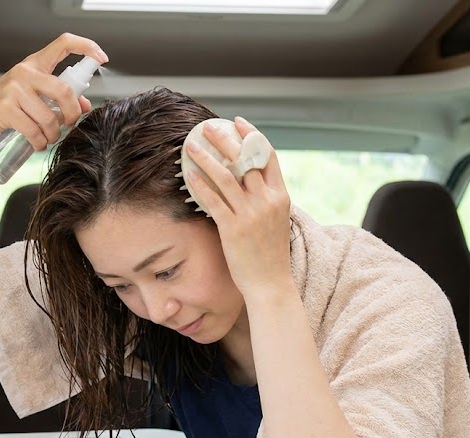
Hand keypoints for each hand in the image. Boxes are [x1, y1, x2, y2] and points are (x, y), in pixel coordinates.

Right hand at [0, 33, 107, 150]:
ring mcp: (14, 89)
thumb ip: (58, 99)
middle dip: (72, 113)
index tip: (101, 57)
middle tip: (70, 125)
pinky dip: (40, 142)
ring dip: (53, 135)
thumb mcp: (33, 98)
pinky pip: (34, 130)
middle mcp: (25, 72)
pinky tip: (38, 144)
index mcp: (35, 64)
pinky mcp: (5, 108)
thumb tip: (85, 106)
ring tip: (48, 139)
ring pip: (50, 117)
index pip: (64, 44)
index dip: (86, 46)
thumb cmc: (5, 108)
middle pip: (64, 90)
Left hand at [184, 117, 292, 295]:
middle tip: (208, 126)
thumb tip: (249, 179)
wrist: (270, 284)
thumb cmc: (270, 254)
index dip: (252, 136)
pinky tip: (188, 174)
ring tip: (191, 145)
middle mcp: (267, 201)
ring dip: (206, 157)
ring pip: (226, 176)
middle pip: (245, 160)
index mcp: (280, 196)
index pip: (268, 156)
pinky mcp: (233, 228)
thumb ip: (266, 199)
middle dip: (225, 139)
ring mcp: (250, 215)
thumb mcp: (276, 220)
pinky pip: (213, 200)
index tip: (239, 122)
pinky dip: (200, 184)